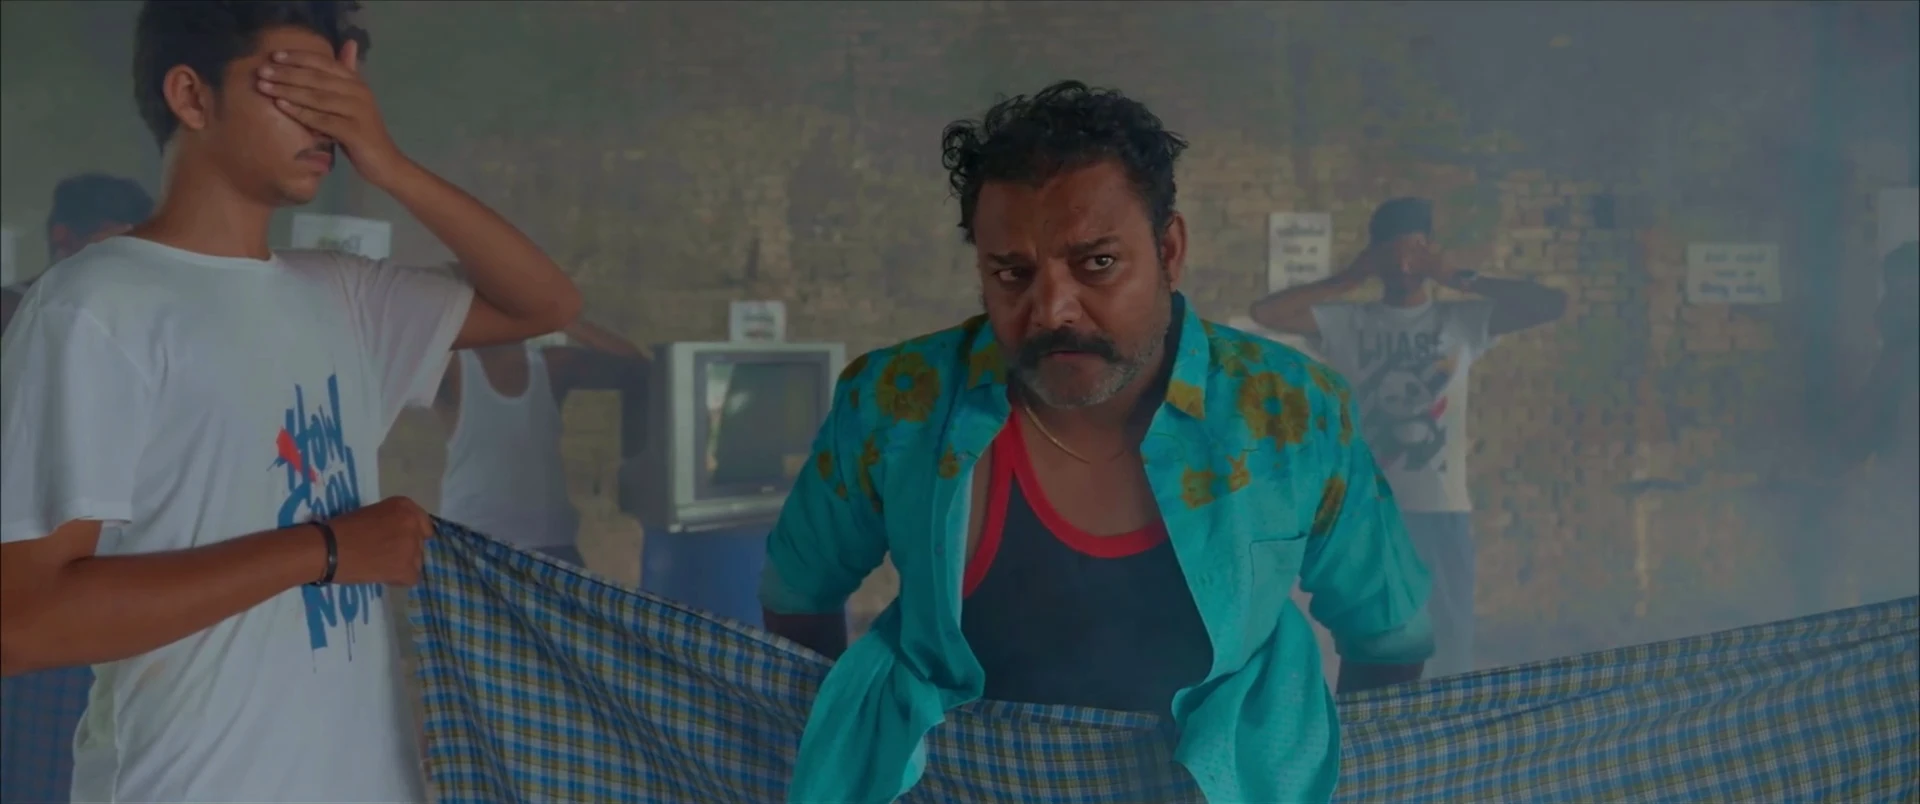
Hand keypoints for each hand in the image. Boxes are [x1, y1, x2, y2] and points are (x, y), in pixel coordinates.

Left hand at [256, 39, 407, 186]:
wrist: (385, 163)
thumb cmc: (362, 132)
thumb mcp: (353, 100)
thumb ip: (347, 74)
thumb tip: (349, 42)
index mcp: (357, 83)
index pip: (325, 63)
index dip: (299, 57)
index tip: (273, 56)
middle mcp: (359, 93)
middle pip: (317, 78)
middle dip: (287, 73)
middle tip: (262, 71)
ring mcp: (358, 112)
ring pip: (317, 97)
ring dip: (288, 90)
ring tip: (263, 86)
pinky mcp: (355, 132)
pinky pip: (322, 119)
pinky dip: (300, 112)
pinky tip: (281, 105)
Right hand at [322, 497, 433, 585]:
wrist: (328, 548)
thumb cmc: (342, 529)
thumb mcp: (373, 514)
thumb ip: (391, 521)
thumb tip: (397, 536)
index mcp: (404, 506)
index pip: (422, 524)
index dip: (410, 535)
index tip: (397, 541)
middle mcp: (413, 524)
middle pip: (419, 543)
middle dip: (405, 550)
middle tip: (384, 555)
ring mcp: (412, 546)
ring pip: (417, 561)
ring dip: (402, 565)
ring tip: (379, 566)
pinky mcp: (407, 568)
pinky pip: (412, 578)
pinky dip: (399, 579)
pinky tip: (382, 575)